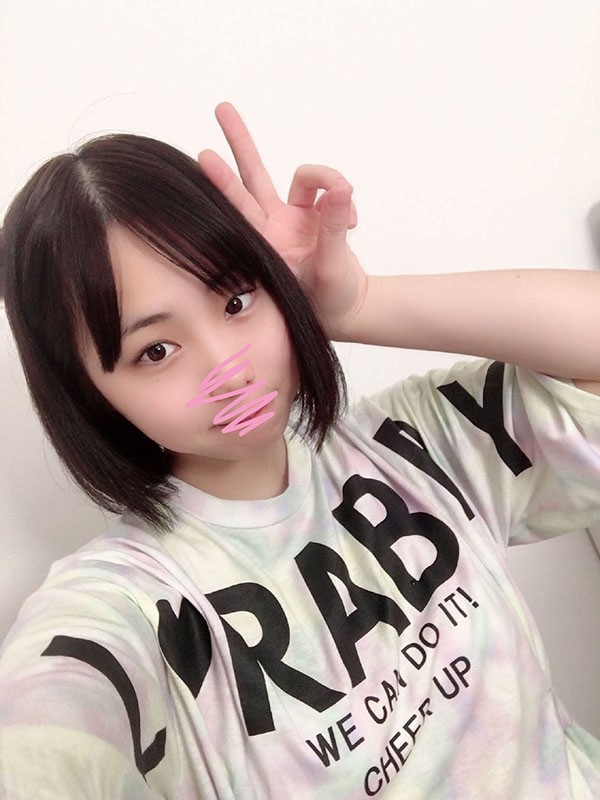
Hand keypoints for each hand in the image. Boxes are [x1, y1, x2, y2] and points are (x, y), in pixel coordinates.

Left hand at [198, 102, 367, 340]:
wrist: (349, 308)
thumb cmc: (329, 299)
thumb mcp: (330, 267)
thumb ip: (334, 227)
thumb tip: (341, 189)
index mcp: (267, 244)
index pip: (242, 208)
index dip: (224, 183)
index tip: (205, 157)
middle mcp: (275, 227)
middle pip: (254, 176)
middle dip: (240, 142)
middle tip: (221, 108)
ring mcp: (295, 220)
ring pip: (300, 179)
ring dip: (322, 174)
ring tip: (343, 189)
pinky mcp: (317, 216)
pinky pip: (331, 192)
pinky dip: (345, 201)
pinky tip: (355, 223)